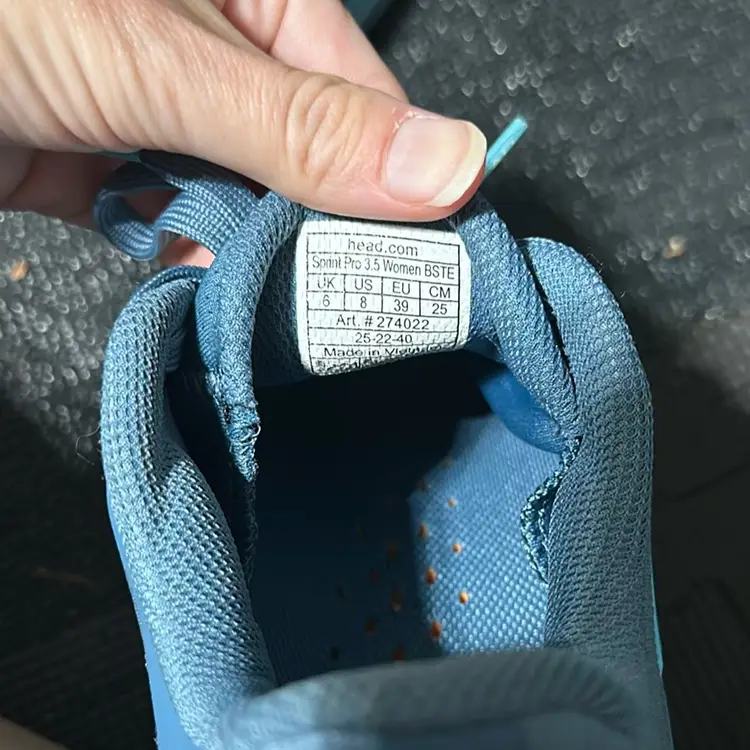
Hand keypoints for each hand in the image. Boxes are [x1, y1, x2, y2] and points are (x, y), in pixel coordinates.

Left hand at [0, 0, 486, 264]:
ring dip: (251, 253)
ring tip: (273, 306)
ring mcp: (158, 111)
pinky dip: (188, 260)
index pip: (359, 93)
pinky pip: (176, 222)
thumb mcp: (153, 59)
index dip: (398, 176)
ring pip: (244, 198)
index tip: (429, 259)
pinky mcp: (106, 164)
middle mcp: (210, 48)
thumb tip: (450, 165)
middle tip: (347, 302)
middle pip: (304, 154)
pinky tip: (198, 289)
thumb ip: (298, 126)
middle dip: (319, 228)